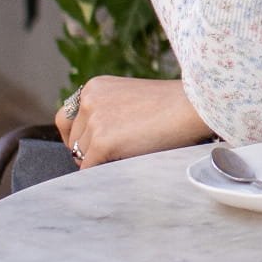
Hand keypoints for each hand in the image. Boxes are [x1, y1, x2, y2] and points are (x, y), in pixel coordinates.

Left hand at [55, 76, 212, 167]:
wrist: (195, 105)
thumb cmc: (173, 105)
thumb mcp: (130, 98)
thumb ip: (108, 112)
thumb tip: (88, 145)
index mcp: (95, 87)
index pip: (66, 119)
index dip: (78, 137)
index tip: (93, 148)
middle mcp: (89, 100)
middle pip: (72, 140)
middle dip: (87, 151)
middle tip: (111, 158)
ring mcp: (95, 120)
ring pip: (81, 156)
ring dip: (99, 162)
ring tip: (127, 158)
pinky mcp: (103, 141)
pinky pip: (90, 169)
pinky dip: (102, 173)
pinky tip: (124, 167)